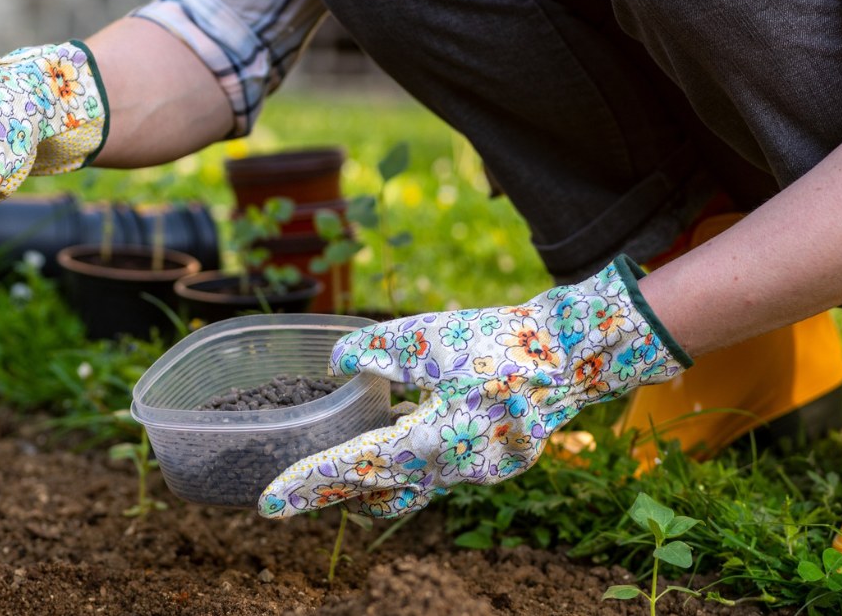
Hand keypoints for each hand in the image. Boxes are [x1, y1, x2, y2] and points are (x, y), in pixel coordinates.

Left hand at [259, 256, 692, 518]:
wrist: (572, 354)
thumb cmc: (498, 343)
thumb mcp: (425, 336)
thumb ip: (373, 351)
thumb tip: (336, 362)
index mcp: (432, 442)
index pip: (354, 470)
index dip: (308, 486)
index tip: (269, 504)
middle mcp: (452, 470)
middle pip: (380, 494)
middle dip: (337, 496)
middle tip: (295, 494)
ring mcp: (476, 471)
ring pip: (410, 488)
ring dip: (375, 480)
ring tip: (343, 467)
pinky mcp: (490, 460)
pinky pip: (438, 470)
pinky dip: (411, 459)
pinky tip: (402, 429)